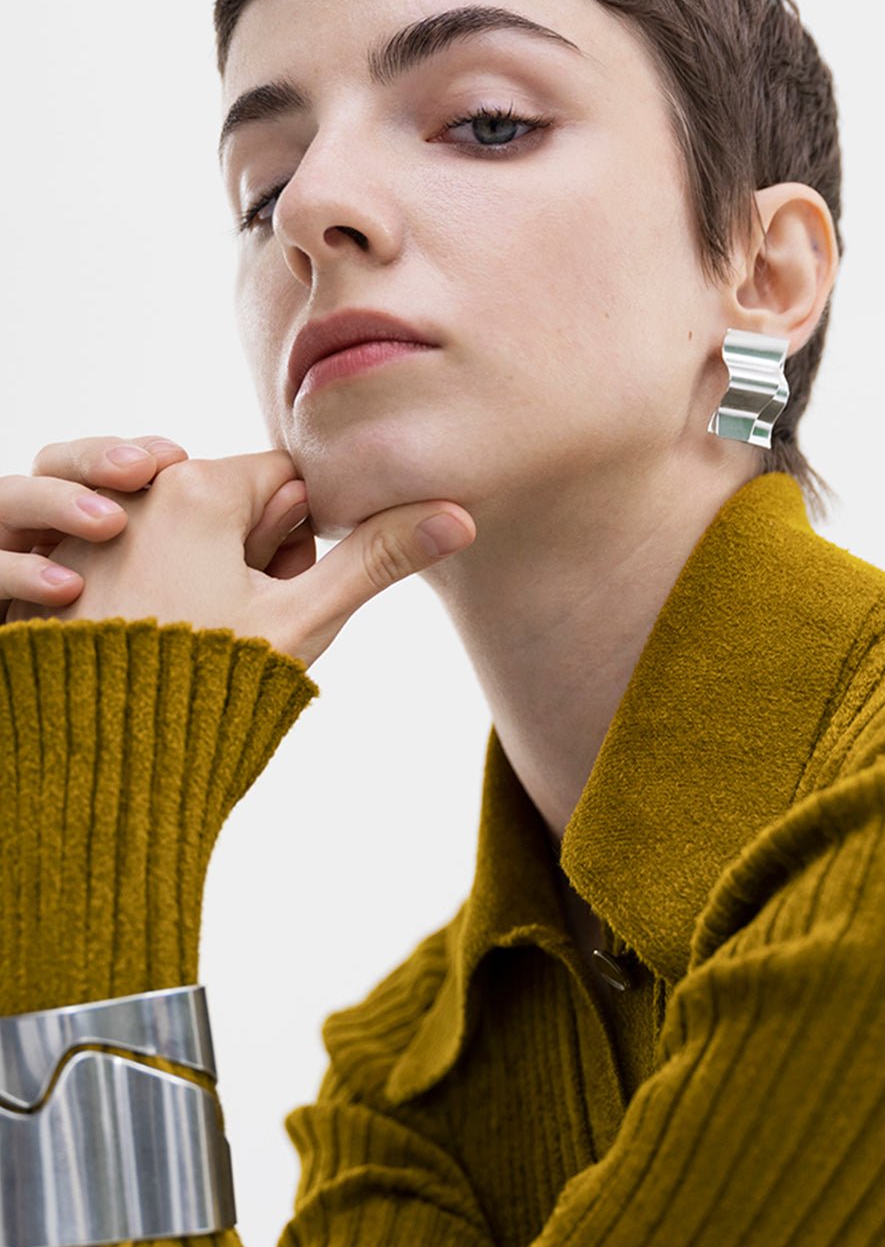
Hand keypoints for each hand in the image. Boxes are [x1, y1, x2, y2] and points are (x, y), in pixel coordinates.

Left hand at [5, 450, 475, 667]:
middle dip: (248, 557)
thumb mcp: (303, 620)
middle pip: (233, 502)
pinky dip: (150, 590)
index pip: (288, 484)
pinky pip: (132, 554)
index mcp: (198, 486)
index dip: (298, 544)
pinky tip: (146, 640)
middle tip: (231, 621)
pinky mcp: (58, 561)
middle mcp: (135, 488)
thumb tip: (462, 516)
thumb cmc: (204, 689)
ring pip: (183, 530)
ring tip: (186, 635)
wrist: (100, 762)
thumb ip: (379, 558)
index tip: (274, 592)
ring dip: (201, 575)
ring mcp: (88, 523)